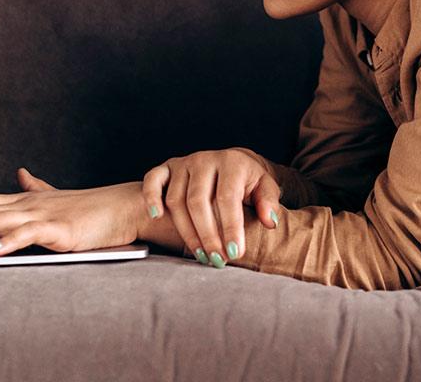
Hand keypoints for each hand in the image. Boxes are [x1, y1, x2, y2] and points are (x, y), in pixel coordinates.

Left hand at [0, 167, 144, 267]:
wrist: (122, 207)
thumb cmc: (91, 208)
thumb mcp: (56, 198)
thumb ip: (35, 188)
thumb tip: (20, 173)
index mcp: (24, 199)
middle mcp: (28, 204)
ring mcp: (42, 214)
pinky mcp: (59, 228)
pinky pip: (29, 233)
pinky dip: (8, 241)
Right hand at [141, 147, 280, 266]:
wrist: (232, 163)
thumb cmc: (249, 181)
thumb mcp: (265, 187)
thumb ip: (269, 202)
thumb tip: (269, 221)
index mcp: (231, 163)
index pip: (227, 198)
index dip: (230, 227)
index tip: (234, 253)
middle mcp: (205, 160)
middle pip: (198, 201)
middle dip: (207, 235)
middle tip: (216, 260)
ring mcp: (184, 163)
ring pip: (176, 199)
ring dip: (186, 231)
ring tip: (200, 254)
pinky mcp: (167, 167)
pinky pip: (153, 179)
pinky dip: (151, 197)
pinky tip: (156, 217)